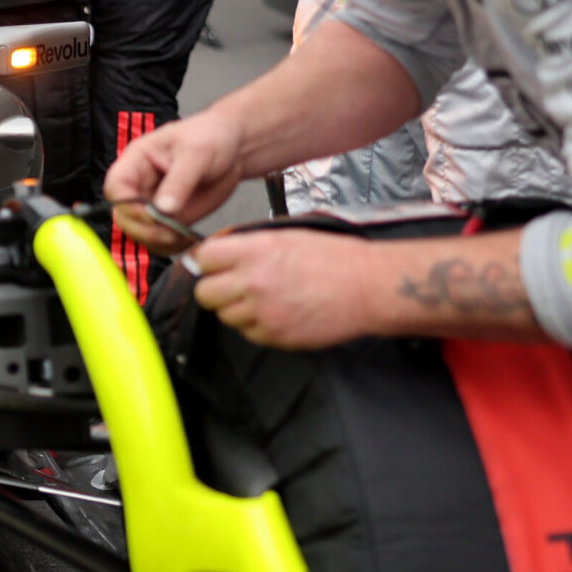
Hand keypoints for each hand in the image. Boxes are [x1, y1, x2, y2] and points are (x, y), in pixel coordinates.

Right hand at [104, 114, 246, 254]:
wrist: (232, 147)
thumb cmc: (211, 137)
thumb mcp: (197, 153)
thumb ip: (180, 181)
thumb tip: (163, 210)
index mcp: (137, 161)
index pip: (115, 188)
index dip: (128, 205)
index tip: (154, 215)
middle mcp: (139, 184)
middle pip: (122, 216)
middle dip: (145, 229)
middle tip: (172, 232)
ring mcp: (152, 204)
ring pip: (139, 233)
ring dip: (158, 241)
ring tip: (184, 235)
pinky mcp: (168, 218)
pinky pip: (158, 241)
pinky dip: (171, 247)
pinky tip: (188, 239)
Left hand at [188, 231, 377, 350]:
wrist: (367, 286)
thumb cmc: (334, 258)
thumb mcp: (287, 235)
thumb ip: (248, 244)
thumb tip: (218, 251)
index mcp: (255, 250)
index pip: (203, 258)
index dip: (206, 262)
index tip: (212, 265)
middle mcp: (254, 281)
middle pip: (205, 293)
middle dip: (214, 289)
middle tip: (230, 286)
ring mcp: (263, 312)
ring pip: (225, 317)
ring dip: (236, 309)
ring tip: (262, 299)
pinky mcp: (276, 335)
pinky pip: (248, 334)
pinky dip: (257, 326)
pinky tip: (277, 313)